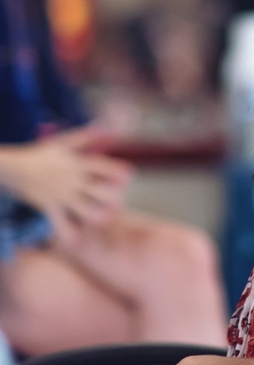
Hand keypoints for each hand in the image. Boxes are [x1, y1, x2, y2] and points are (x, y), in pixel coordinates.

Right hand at [0, 127, 132, 242]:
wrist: (12, 168)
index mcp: (78, 163)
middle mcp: (73, 179)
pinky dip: (67, 232)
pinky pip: (59, 223)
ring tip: (102, 219)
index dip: (117, 171)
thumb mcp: (61, 143)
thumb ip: (84, 137)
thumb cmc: (39, 154)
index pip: (102, 166)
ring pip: (86, 210)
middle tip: (116, 203)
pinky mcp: (48, 206)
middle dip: (112, 198)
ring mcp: (61, 194)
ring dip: (97, 216)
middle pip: (100, 191)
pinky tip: (75, 238)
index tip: (129, 176)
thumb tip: (102, 126)